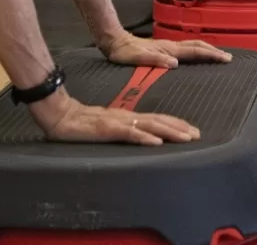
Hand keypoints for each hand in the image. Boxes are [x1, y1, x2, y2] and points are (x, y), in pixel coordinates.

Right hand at [42, 94, 200, 145]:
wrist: (59, 115)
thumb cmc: (80, 122)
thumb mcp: (105, 127)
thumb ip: (121, 130)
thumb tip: (139, 137)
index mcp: (126, 117)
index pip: (156, 119)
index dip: (175, 124)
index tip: (191, 131)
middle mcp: (125, 117)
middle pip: (158, 120)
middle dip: (179, 128)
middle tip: (197, 135)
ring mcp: (117, 122)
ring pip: (149, 125)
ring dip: (169, 131)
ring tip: (185, 137)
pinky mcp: (107, 129)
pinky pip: (129, 133)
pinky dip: (144, 136)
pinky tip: (155, 141)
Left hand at [100, 31, 231, 68]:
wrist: (114, 42)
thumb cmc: (124, 53)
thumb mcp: (135, 58)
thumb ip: (154, 59)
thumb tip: (174, 63)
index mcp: (167, 49)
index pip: (194, 51)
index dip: (211, 54)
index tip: (225, 58)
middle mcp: (170, 46)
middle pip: (197, 45)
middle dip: (213, 50)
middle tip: (228, 57)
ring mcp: (167, 45)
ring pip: (192, 45)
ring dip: (207, 49)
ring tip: (218, 55)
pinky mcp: (163, 48)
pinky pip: (186, 49)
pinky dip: (197, 50)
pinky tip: (197, 56)